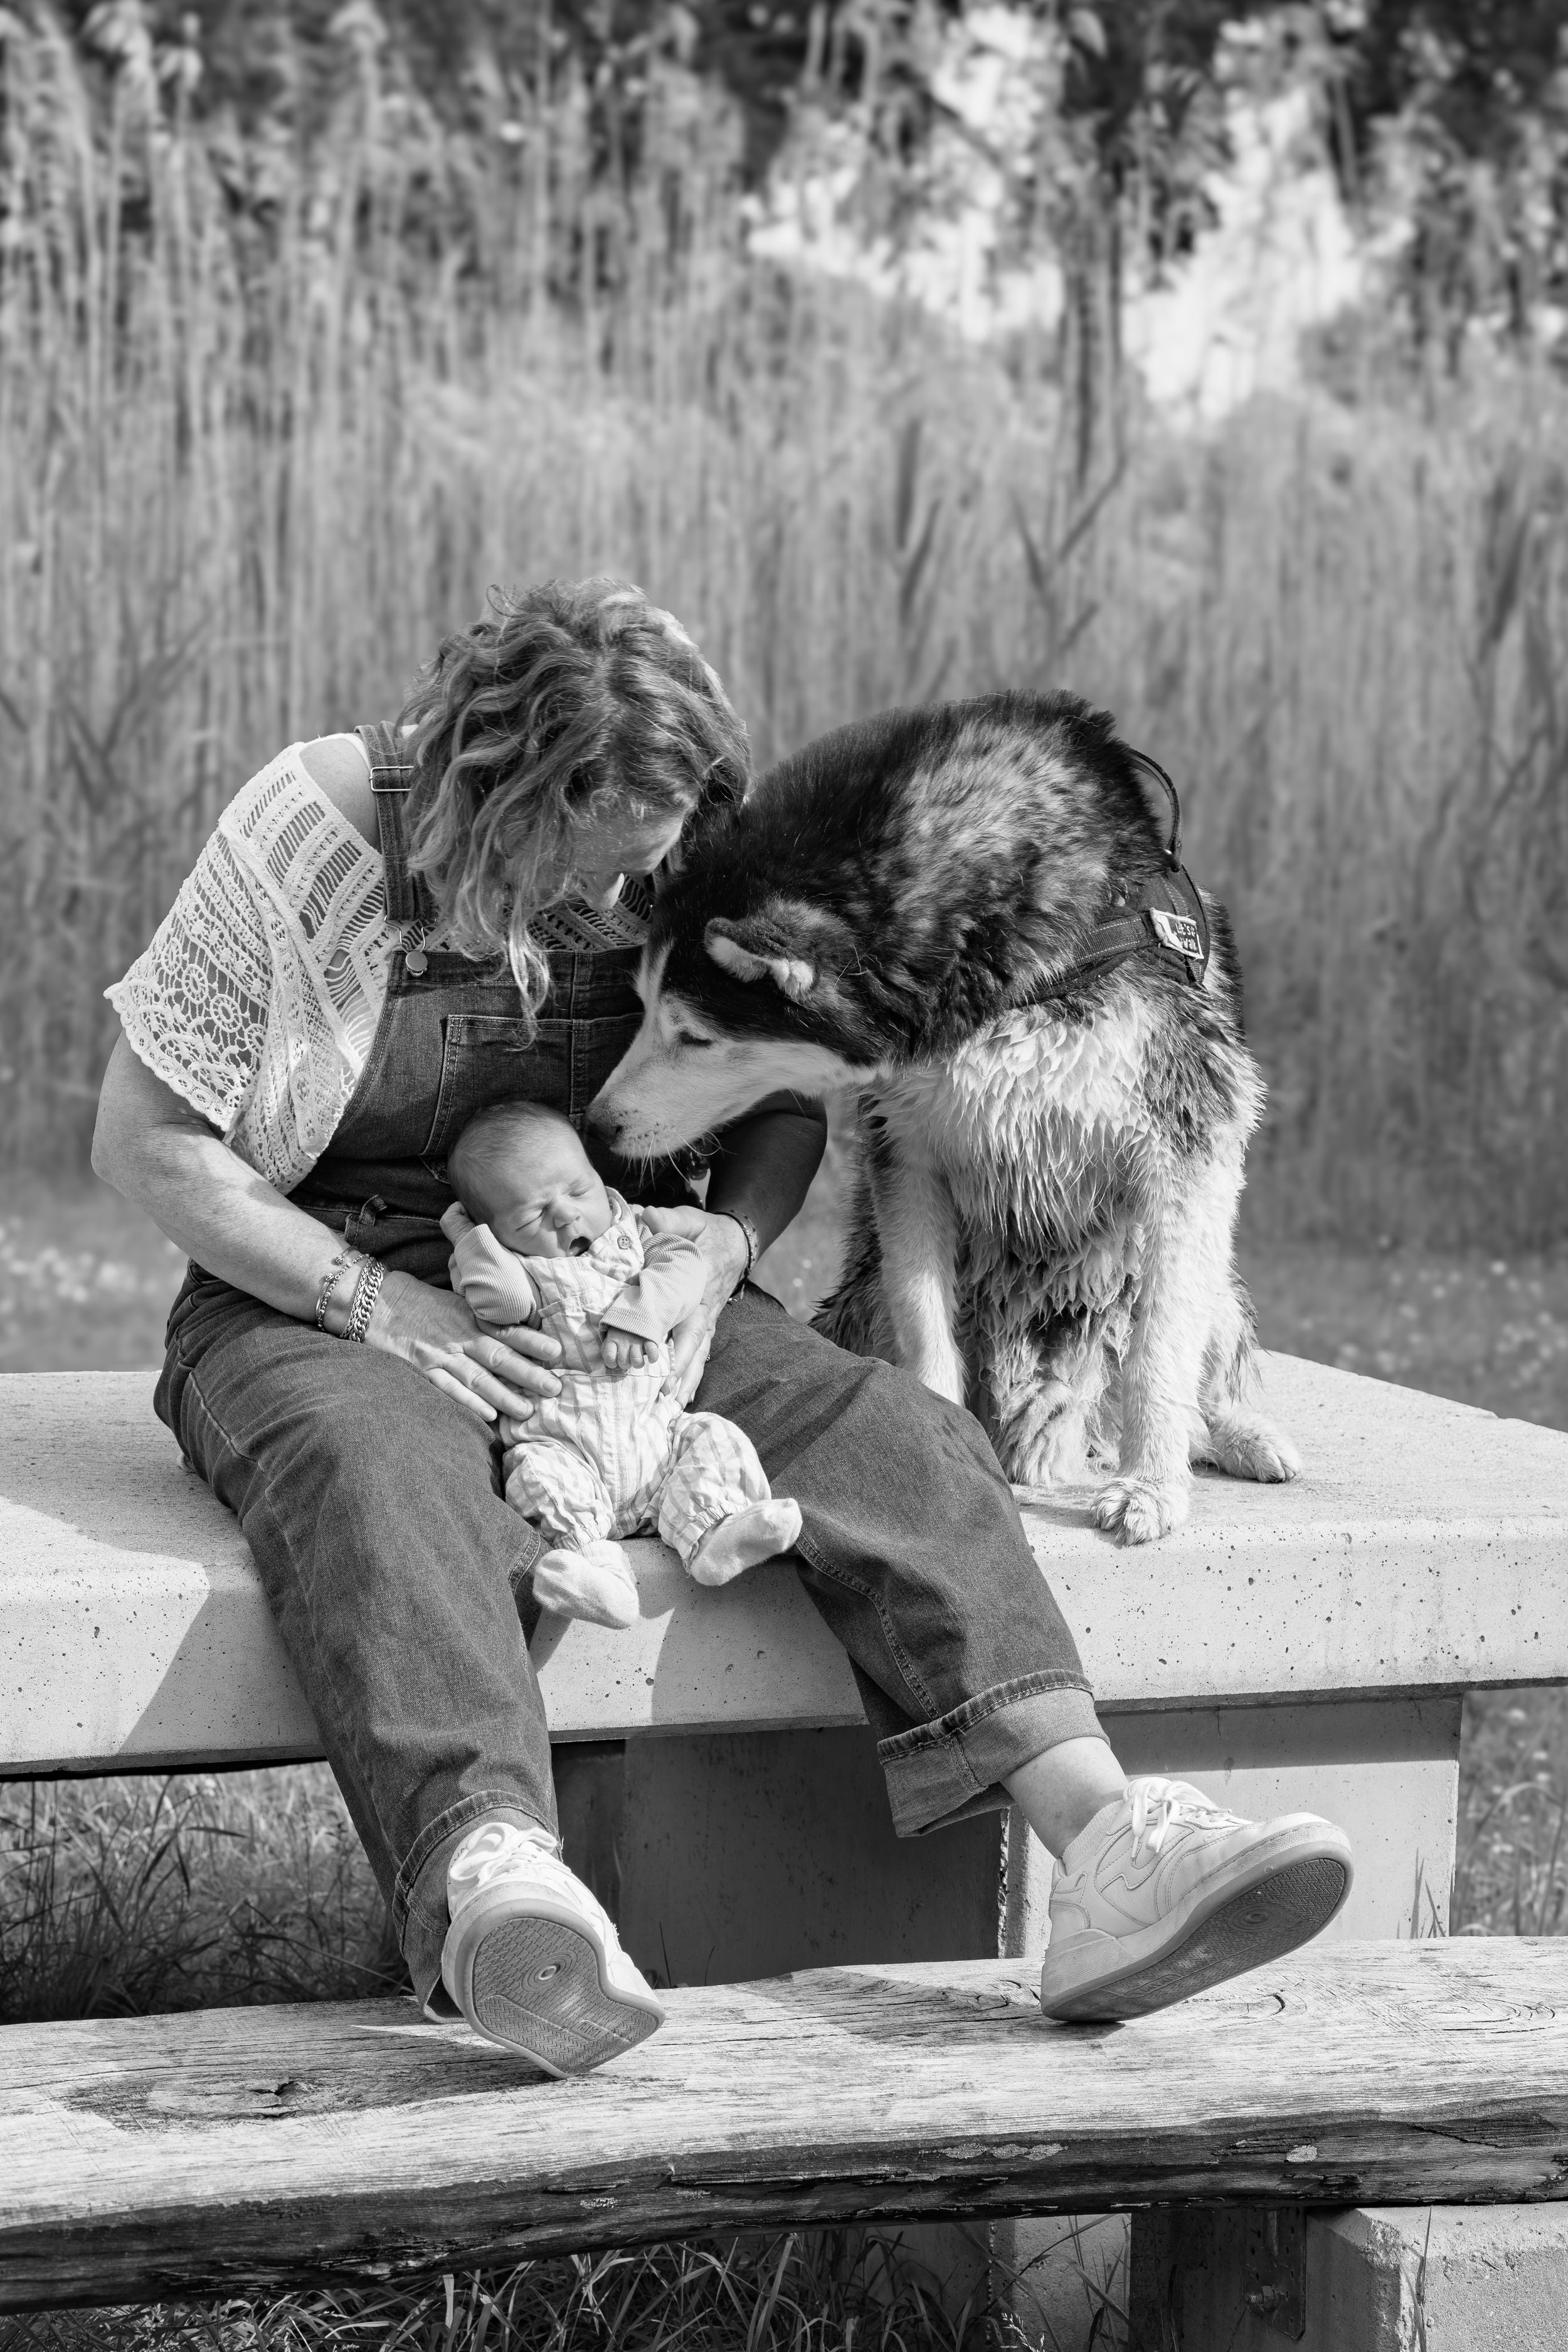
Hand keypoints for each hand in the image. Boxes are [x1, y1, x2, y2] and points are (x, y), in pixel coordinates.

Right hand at [367, 1270, 560, 1423]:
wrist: (375, 1302)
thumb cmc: (421, 1302)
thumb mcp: (457, 1300)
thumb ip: (483, 1315)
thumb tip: (517, 1325)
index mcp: (470, 1316)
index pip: (507, 1330)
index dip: (533, 1341)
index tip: (557, 1351)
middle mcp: (459, 1337)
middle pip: (500, 1357)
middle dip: (529, 1374)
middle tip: (555, 1388)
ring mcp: (440, 1355)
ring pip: (478, 1379)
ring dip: (505, 1396)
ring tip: (529, 1411)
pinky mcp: (421, 1371)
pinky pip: (448, 1390)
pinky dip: (469, 1403)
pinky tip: (489, 1416)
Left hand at [599, 1330, 657, 1372]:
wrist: (637, 1311)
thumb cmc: (621, 1329)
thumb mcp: (609, 1335)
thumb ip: (606, 1347)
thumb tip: (608, 1360)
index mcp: (613, 1339)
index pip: (609, 1357)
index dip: (612, 1364)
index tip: (615, 1361)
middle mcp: (624, 1340)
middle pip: (623, 1362)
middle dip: (625, 1365)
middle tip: (627, 1359)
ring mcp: (637, 1339)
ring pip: (637, 1361)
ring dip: (637, 1363)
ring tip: (637, 1359)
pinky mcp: (649, 1338)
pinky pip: (652, 1352)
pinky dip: (652, 1358)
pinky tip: (650, 1359)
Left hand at [639, 1205, 748, 1403]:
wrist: (735, 1241)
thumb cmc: (707, 1232)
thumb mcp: (690, 1220)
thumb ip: (670, 1220)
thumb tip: (647, 1216)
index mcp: (698, 1287)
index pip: (688, 1320)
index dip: (676, 1344)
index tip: (662, 1365)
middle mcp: (704, 1309)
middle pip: (694, 1346)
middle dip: (681, 1373)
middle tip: (664, 1398)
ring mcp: (707, 1320)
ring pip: (698, 1355)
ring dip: (686, 1381)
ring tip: (671, 1408)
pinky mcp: (705, 1325)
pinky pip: (699, 1354)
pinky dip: (691, 1376)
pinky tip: (681, 1399)